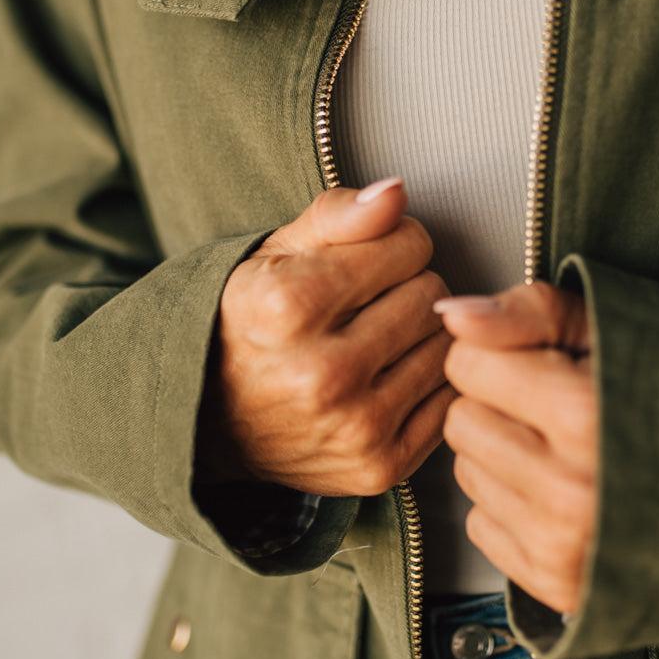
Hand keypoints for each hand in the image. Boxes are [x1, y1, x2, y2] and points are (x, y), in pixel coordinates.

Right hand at [197, 178, 454, 495]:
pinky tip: (390, 376)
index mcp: (288, 307)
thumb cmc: (250, 322)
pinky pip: (449, 399)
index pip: (409, 244)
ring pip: (446, 345)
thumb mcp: (275, 252)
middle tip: (368, 303)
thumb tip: (396, 192)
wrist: (210, 420)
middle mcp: (322, 373)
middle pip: (431, 294)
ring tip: (377, 338)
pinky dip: (428, 383)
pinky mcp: (379, 466)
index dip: (392, 243)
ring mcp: (353, 427)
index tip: (365, 260)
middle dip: (407, 287)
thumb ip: (338, 214)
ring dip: (420, 335)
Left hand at [436, 282, 597, 616]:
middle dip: (498, 406)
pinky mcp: (557, 583)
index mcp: (583, 413)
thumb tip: (451, 315)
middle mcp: (568, 488)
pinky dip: (511, 508)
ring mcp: (563, 543)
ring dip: (504, 457)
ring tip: (566, 452)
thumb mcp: (612, 331)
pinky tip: (562, 495)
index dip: (500, 354)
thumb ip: (527, 313)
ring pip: (466, 473)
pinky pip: (480, 527)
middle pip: (460, 420)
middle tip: (557, 409)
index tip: (542, 362)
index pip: (467, 365)